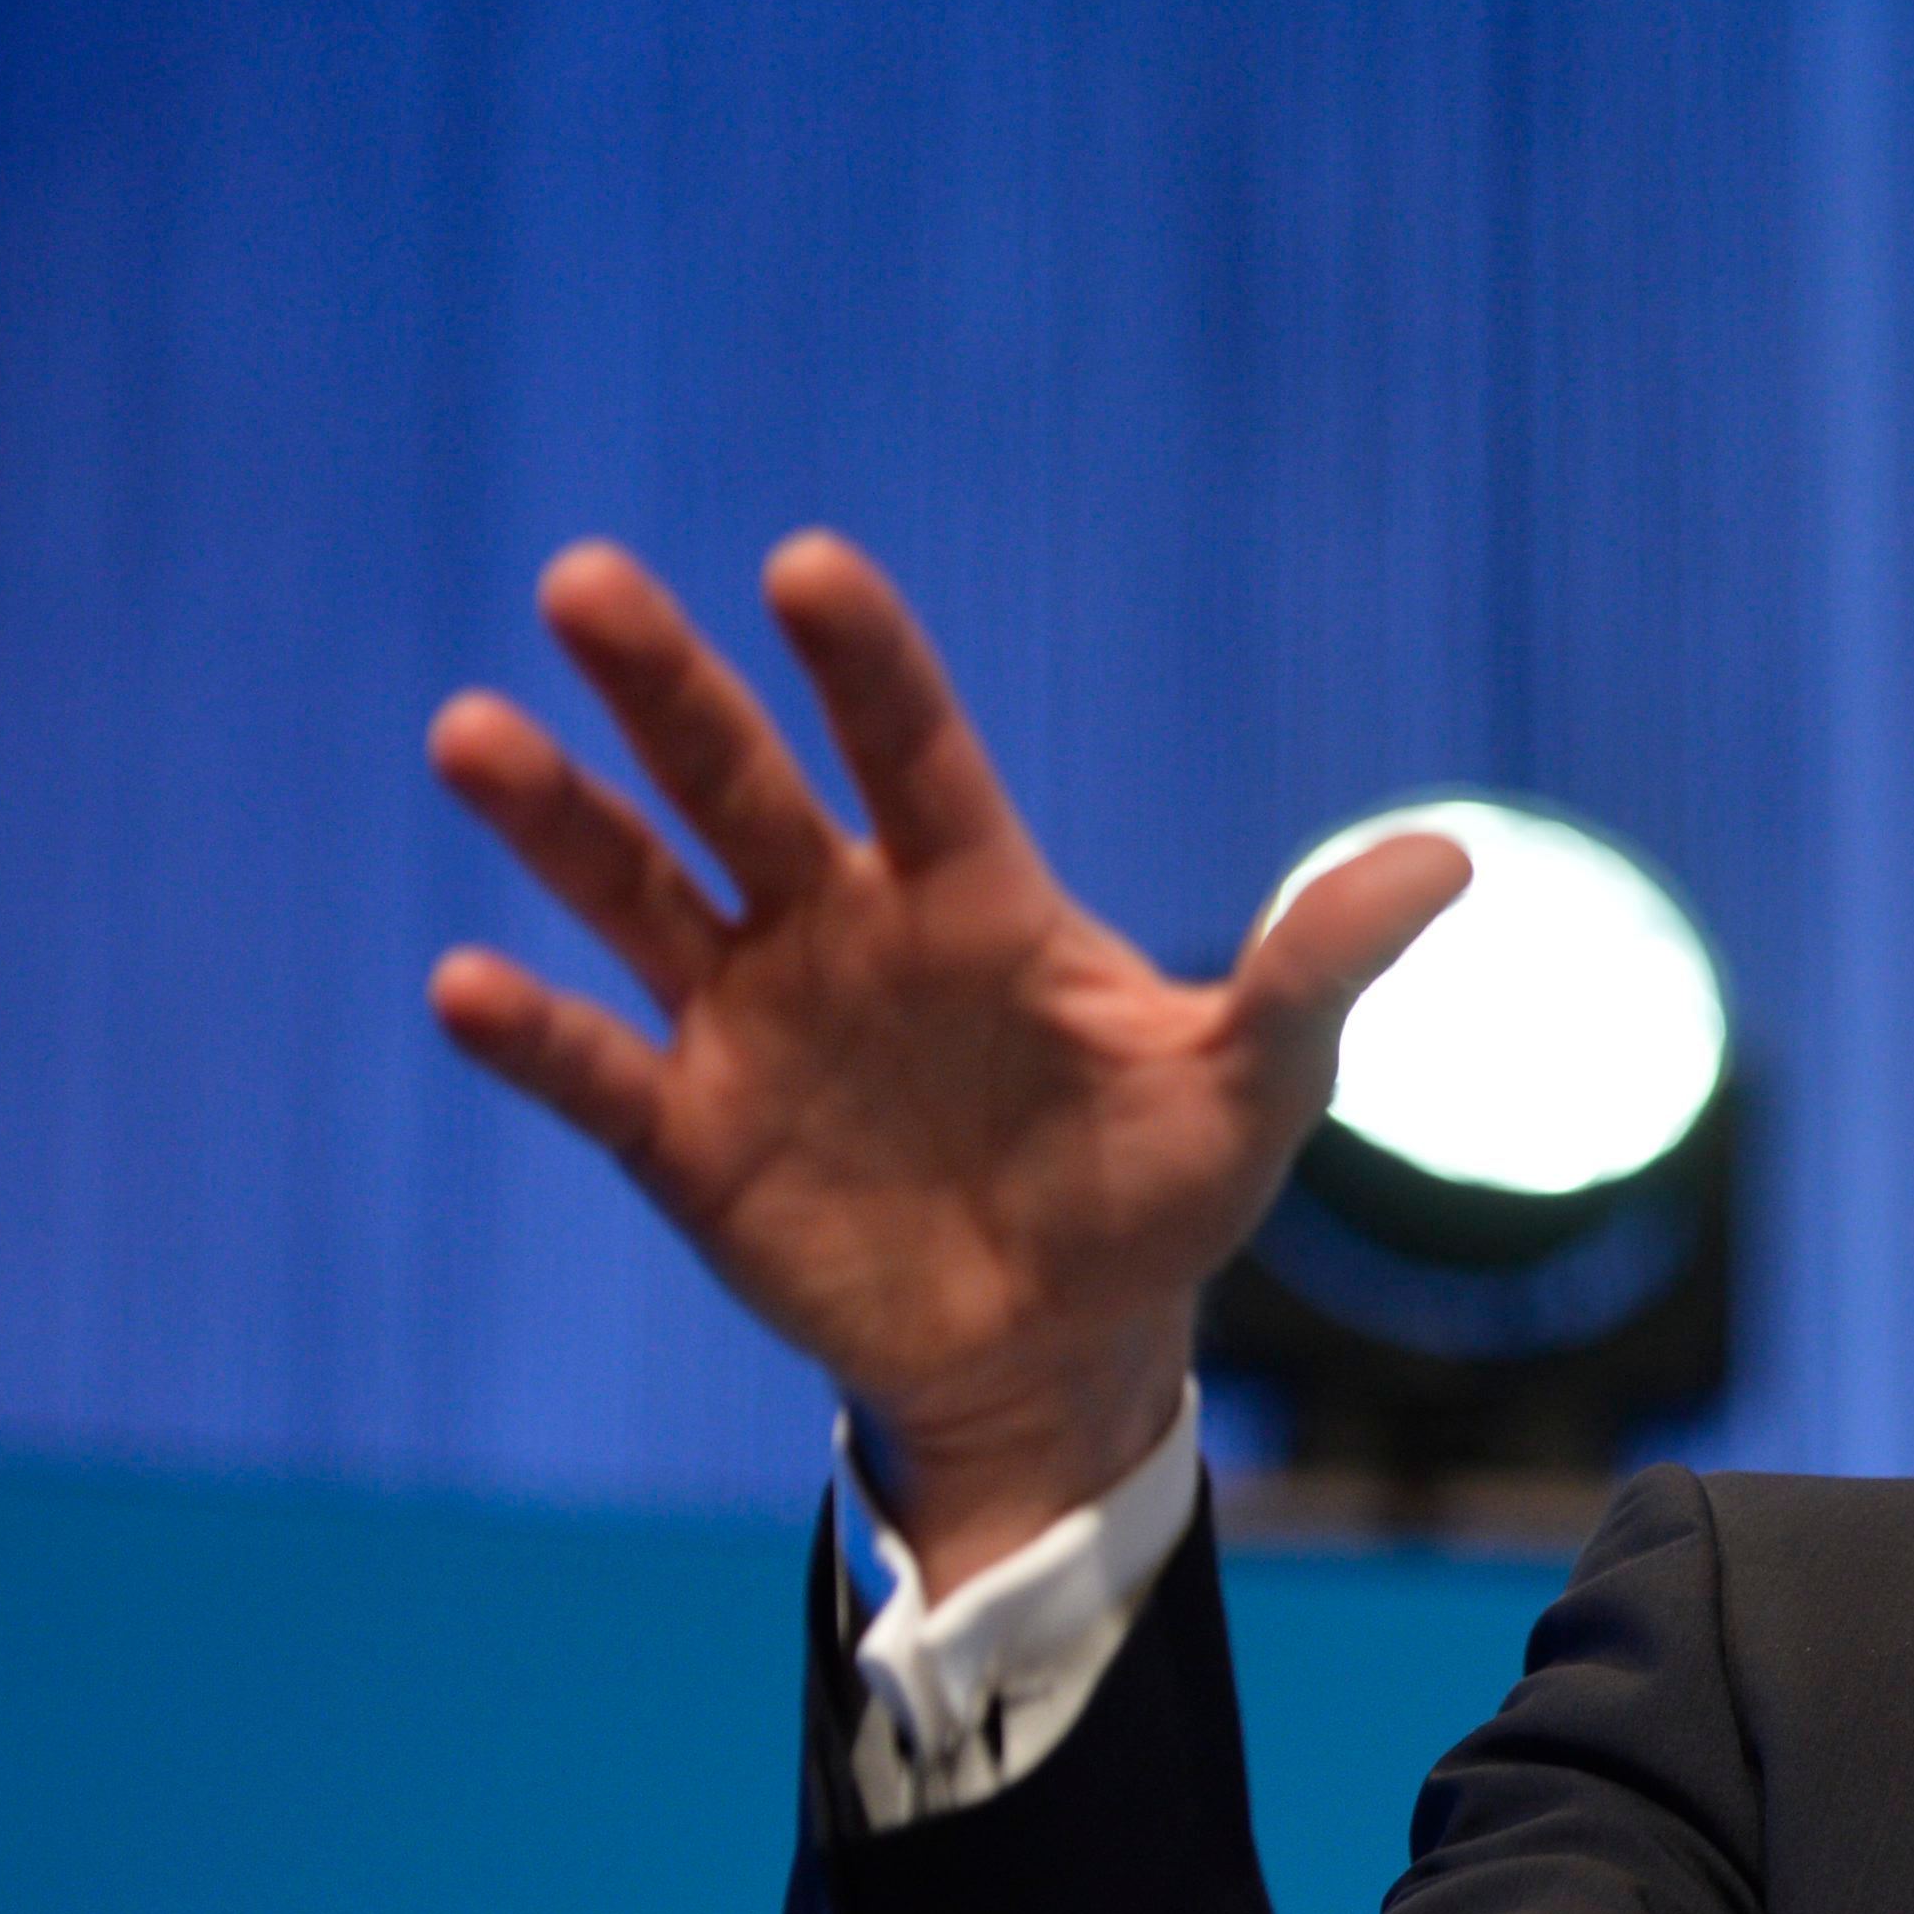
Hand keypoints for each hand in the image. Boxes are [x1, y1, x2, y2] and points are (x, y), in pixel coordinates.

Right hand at [424, 533, 1466, 1583]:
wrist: (1061, 1348)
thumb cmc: (1157, 1194)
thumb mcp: (1256, 1090)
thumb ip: (1318, 971)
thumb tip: (1448, 858)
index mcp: (974, 897)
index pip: (915, 753)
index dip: (866, 664)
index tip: (806, 566)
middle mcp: (842, 929)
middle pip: (741, 784)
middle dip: (664, 688)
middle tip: (585, 580)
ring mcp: (752, 1023)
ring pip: (634, 894)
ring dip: (554, 820)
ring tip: (472, 732)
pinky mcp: (686, 1136)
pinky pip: (592, 1071)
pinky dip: (530, 1034)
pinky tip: (466, 984)